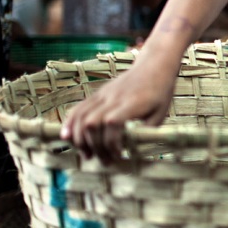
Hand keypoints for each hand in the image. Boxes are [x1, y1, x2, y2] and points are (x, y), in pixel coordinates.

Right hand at [60, 61, 176, 161]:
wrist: (153, 66)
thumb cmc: (159, 93)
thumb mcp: (160, 114)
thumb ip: (146, 131)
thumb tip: (132, 150)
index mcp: (132, 103)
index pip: (113, 124)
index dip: (112, 143)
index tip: (119, 156)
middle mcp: (114, 98)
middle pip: (93, 123)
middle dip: (95, 146)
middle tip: (104, 161)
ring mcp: (103, 95)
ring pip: (82, 116)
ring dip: (80, 139)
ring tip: (87, 155)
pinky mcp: (97, 94)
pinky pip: (78, 108)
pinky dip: (70, 123)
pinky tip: (67, 137)